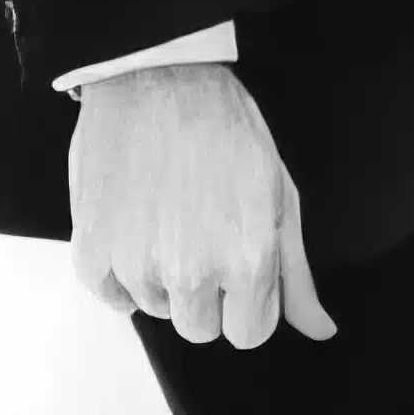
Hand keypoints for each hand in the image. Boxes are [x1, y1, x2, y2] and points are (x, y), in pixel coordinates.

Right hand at [67, 64, 335, 347]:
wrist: (158, 81)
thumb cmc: (230, 133)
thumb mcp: (280, 196)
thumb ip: (296, 274)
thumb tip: (322, 332)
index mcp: (247, 261)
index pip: (250, 333)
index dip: (251, 298)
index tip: (242, 259)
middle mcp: (191, 274)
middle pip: (203, 328)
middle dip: (211, 291)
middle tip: (207, 230)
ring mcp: (136, 268)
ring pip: (158, 310)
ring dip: (166, 278)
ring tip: (173, 215)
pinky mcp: (91, 257)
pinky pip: (113, 298)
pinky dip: (124, 272)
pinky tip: (139, 222)